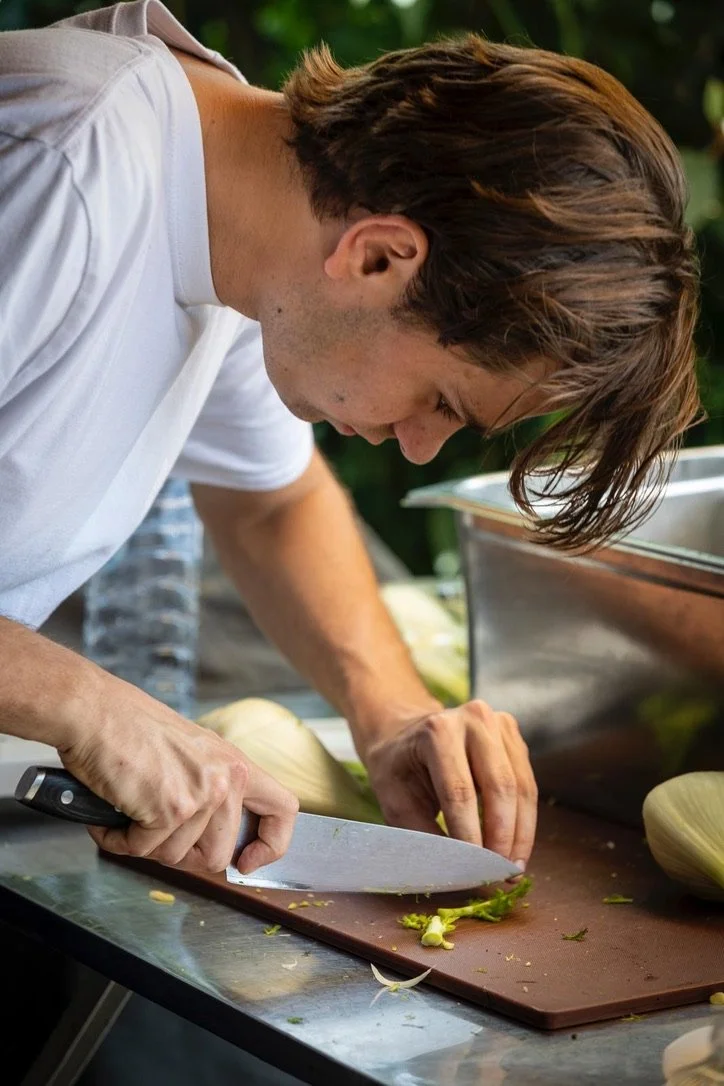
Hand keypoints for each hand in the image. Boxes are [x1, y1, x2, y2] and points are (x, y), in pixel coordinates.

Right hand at [58, 670, 298, 873]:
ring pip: (177, 857)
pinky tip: (111, 815)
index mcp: (236, 764)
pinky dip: (119, 840)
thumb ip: (212, 790)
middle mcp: (226, 779)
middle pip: (219, 855)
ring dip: (145, 843)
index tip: (247, 862)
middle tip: (154, 833)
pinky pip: (143, 851)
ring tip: (128, 811)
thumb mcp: (192, 753)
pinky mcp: (170, 809)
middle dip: (182, 855)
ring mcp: (201, 795)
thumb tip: (214, 840)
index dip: (272, 845)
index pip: (284, 810)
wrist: (94, 711)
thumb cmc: (131, 727)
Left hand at [361, 701, 536, 869]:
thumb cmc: (397, 767)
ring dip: (521, 833)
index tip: (475, 871)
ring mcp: (499, 724)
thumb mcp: (394, 800)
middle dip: (503, 837)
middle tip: (501, 874)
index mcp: (437, 731)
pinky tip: (516, 847)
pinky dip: (524, 820)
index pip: (460, 791)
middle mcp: (473, 719)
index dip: (471, 835)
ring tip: (513, 868)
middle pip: (499, 787)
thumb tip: (458, 869)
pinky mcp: (513, 737)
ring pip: (521, 787)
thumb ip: (424, 833)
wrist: (404, 731)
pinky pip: (527, 784)